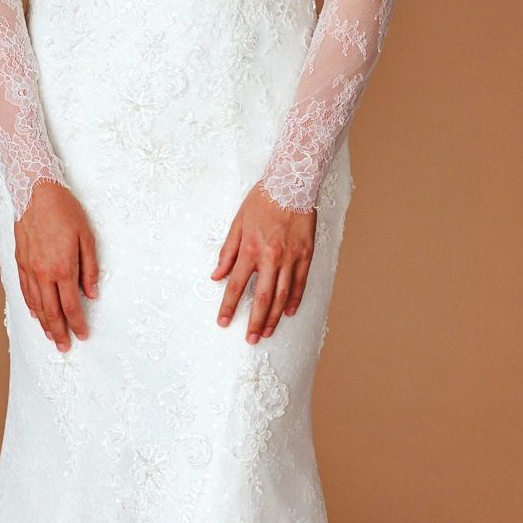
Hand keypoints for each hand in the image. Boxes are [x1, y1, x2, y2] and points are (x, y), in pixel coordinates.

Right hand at [14, 179, 98, 351]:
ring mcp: (29, 268)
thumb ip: (90, 269)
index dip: (77, 324)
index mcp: (63, 268)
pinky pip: (24, 290)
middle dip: (59, 332)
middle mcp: (43, 273)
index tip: (83, 335)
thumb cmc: (65, 211)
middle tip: (65, 347)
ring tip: (51, 336)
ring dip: (44, 323)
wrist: (36, 191)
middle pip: (51, 311)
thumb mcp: (87, 238)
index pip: (71, 306)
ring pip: (36, 304)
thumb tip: (91, 294)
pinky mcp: (20, 261)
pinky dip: (31, 305)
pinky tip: (36, 313)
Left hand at [211, 183, 315, 343]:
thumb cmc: (261, 201)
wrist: (291, 184)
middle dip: (254, 321)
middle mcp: (270, 257)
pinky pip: (300, 283)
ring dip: (273, 317)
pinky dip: (294, 300)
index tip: (222, 322)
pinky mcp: (306, 255)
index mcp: (250, 249)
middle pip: (262, 297)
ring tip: (265, 332)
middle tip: (249, 339)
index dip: (228, 306)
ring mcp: (290, 258)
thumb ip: (227, 252)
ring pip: (282, 295)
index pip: (237, 285)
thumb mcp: (237, 223)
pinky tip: (288, 313)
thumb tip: (216, 276)